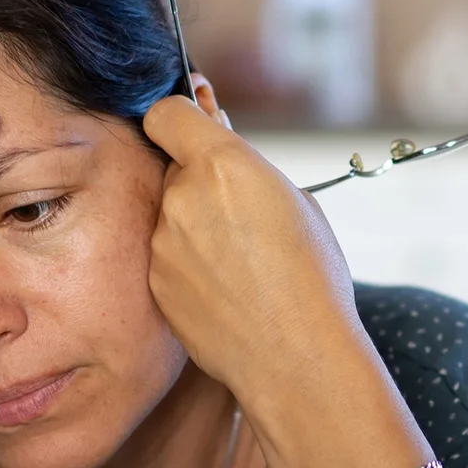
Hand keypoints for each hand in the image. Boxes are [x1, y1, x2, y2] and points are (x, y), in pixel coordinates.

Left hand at [142, 76, 367, 405]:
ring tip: (241, 262)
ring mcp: (161, 242)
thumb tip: (220, 149)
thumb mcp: (297, 203)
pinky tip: (226, 290)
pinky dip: (189, 264)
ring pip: (170, 215)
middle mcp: (182, 196)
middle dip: (199, 180)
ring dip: (194, 225)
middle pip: (174, 167)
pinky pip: (166, 257)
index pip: (166, 112)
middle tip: (240, 210)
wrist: (297, 356)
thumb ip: (248, 170)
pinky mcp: (154, 282)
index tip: (196, 127)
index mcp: (223, 164)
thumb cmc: (313, 277)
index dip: (181, 118)